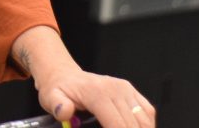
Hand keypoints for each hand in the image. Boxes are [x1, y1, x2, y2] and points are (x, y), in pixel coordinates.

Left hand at [36, 67, 154, 127]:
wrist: (65, 76)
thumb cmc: (59, 89)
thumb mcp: (51, 97)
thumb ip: (58, 106)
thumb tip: (65, 112)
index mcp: (97, 92)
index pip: (117, 124)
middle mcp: (116, 89)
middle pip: (132, 125)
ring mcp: (125, 89)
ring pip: (144, 119)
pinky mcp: (131, 91)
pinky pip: (147, 111)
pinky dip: (146, 125)